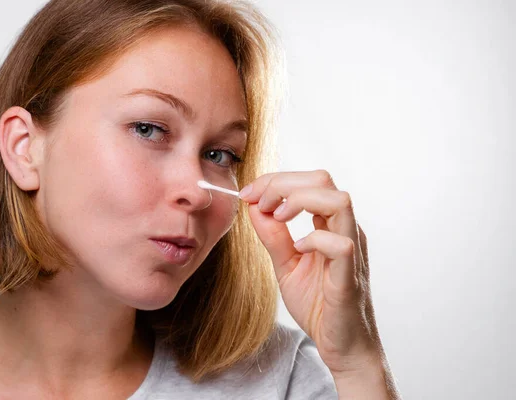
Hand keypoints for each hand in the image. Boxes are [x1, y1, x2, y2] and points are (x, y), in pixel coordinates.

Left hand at [239, 170, 381, 374]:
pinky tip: (299, 249)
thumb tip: (254, 206)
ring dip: (300, 201)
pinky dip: (315, 240)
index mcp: (330, 224)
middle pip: (324, 179)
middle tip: (258, 201)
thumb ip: (272, 236)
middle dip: (283, 182)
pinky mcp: (350, 276)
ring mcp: (352, 251)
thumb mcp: (286, 264)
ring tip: (276, 217)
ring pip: (340, 200)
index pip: (309, 181)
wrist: (341, 346)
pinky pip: (342, 245)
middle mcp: (345, 230)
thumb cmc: (318, 305)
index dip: (275, 181)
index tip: (248, 194)